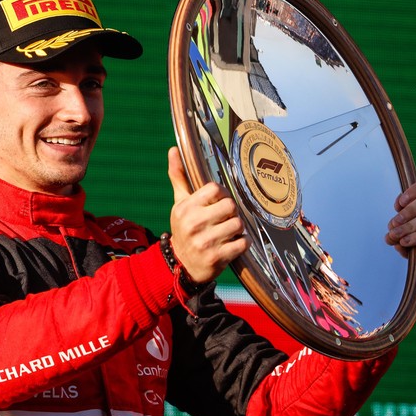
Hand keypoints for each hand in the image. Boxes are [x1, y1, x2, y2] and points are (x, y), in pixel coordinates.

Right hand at [166, 147, 249, 283]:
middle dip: (232, 212)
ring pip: (238, 224)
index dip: (222, 194)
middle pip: (230, 206)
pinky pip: (243, 243)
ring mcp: (205, 242)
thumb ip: (179, 176)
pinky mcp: (217, 258)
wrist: (180, 265)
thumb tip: (173, 149)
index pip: (215, 189)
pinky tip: (233, 244)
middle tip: (226, 217)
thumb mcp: (179, 203)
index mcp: (186, 208)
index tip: (220, 201)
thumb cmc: (184, 228)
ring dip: (238, 228)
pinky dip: (242, 243)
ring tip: (229, 231)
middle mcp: (194, 224)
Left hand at [385, 177, 415, 277]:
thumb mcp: (397, 230)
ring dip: (409, 226)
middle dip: (410, 208)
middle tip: (394, 223)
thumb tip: (393, 226)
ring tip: (395, 235)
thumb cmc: (407, 246)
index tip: (398, 204)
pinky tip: (404, 243)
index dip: (415, 189)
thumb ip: (395, 223)